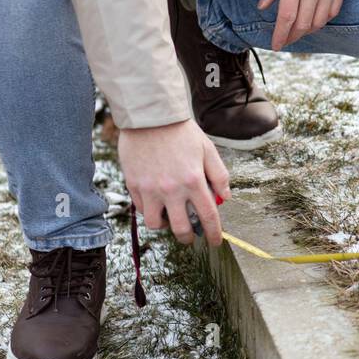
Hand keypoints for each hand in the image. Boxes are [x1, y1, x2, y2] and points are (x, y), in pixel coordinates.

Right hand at [119, 119, 230, 245]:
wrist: (150, 117)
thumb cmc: (181, 133)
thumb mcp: (208, 150)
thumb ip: (219, 175)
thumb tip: (225, 197)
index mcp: (194, 181)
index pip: (208, 217)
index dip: (214, 234)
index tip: (214, 241)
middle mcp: (172, 190)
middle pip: (181, 228)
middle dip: (189, 237)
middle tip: (190, 235)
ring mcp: (150, 189)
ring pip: (156, 224)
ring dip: (165, 225)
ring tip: (170, 217)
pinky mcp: (134, 185)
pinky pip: (141, 209)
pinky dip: (150, 210)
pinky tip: (156, 202)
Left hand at [259, 0, 354, 50]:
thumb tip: (263, 7)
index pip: (286, 17)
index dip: (280, 35)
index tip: (276, 45)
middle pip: (303, 24)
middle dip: (292, 36)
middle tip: (285, 40)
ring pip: (319, 21)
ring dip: (308, 31)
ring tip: (299, 31)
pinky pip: (333, 12)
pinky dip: (323, 20)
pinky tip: (315, 19)